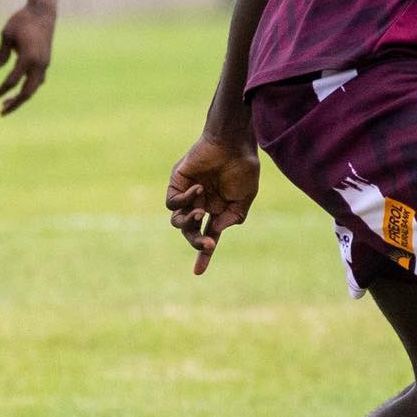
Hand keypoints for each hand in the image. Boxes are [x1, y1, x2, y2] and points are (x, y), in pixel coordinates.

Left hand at [0, 2, 53, 115]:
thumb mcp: (6, 36)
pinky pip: (38, 80)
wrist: (43, 12)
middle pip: (27, 91)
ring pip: (35, 87)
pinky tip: (21, 89)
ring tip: (8, 104)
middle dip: (15, 103)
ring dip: (22, 97)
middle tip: (1, 112)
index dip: (0, 91)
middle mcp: (39, 63)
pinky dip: (29, 87)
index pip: (12, 81)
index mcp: (28, 58)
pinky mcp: (45, 61)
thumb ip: (0, 56)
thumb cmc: (22, 21)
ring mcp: (45, 63)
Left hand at [167, 135, 259, 274]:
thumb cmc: (243, 167)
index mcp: (217, 209)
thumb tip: (214, 231)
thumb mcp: (245, 197)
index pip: (207, 236)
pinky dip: (184, 200)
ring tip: (200, 214)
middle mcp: (200, 204)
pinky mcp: (177, 183)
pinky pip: (172, 202)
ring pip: (178, 221)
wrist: (233, 143)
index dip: (203, 255)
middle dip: (196, 241)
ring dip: (188, 223)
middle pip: (191, 232)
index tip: (197, 273)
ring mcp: (188, 195)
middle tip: (206, 244)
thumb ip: (233, 217)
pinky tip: (198, 189)